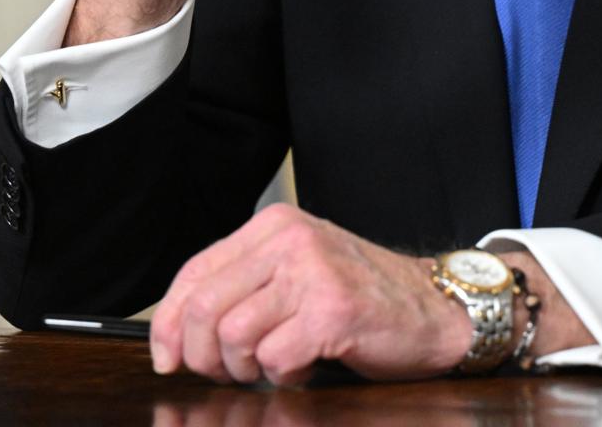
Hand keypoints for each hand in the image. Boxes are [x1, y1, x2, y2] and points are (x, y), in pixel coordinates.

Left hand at [150, 206, 471, 385]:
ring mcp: (312, 272)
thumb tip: (176, 336)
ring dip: (247, 368)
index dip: (169, 323)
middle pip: (205, 308)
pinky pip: (274, 358)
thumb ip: (242, 289)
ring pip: (234, 336)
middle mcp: (289, 240)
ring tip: (276, 364)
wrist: (434, 307)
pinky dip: (283, 374)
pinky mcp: (332, 310)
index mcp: (273, 226)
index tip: (166, 357)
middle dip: (204, 356)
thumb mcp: (294, 274)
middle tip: (227, 372)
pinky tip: (306, 363)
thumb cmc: (360, 297)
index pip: (194, 273)